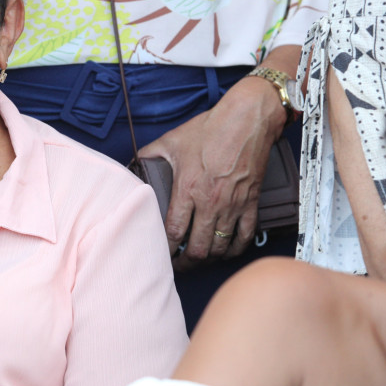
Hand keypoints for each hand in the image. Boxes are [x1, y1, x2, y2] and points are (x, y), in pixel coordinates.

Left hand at [138, 77, 285, 270]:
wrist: (248, 120)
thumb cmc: (210, 129)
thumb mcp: (172, 140)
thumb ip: (150, 154)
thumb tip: (134, 162)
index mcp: (188, 188)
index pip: (173, 231)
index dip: (165, 249)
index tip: (160, 254)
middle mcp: (210, 202)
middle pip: (197, 248)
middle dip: (184, 262)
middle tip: (177, 265)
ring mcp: (233, 205)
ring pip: (220, 247)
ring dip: (207, 258)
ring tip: (197, 260)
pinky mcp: (251, 203)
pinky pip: (244, 237)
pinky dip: (234, 250)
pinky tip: (225, 252)